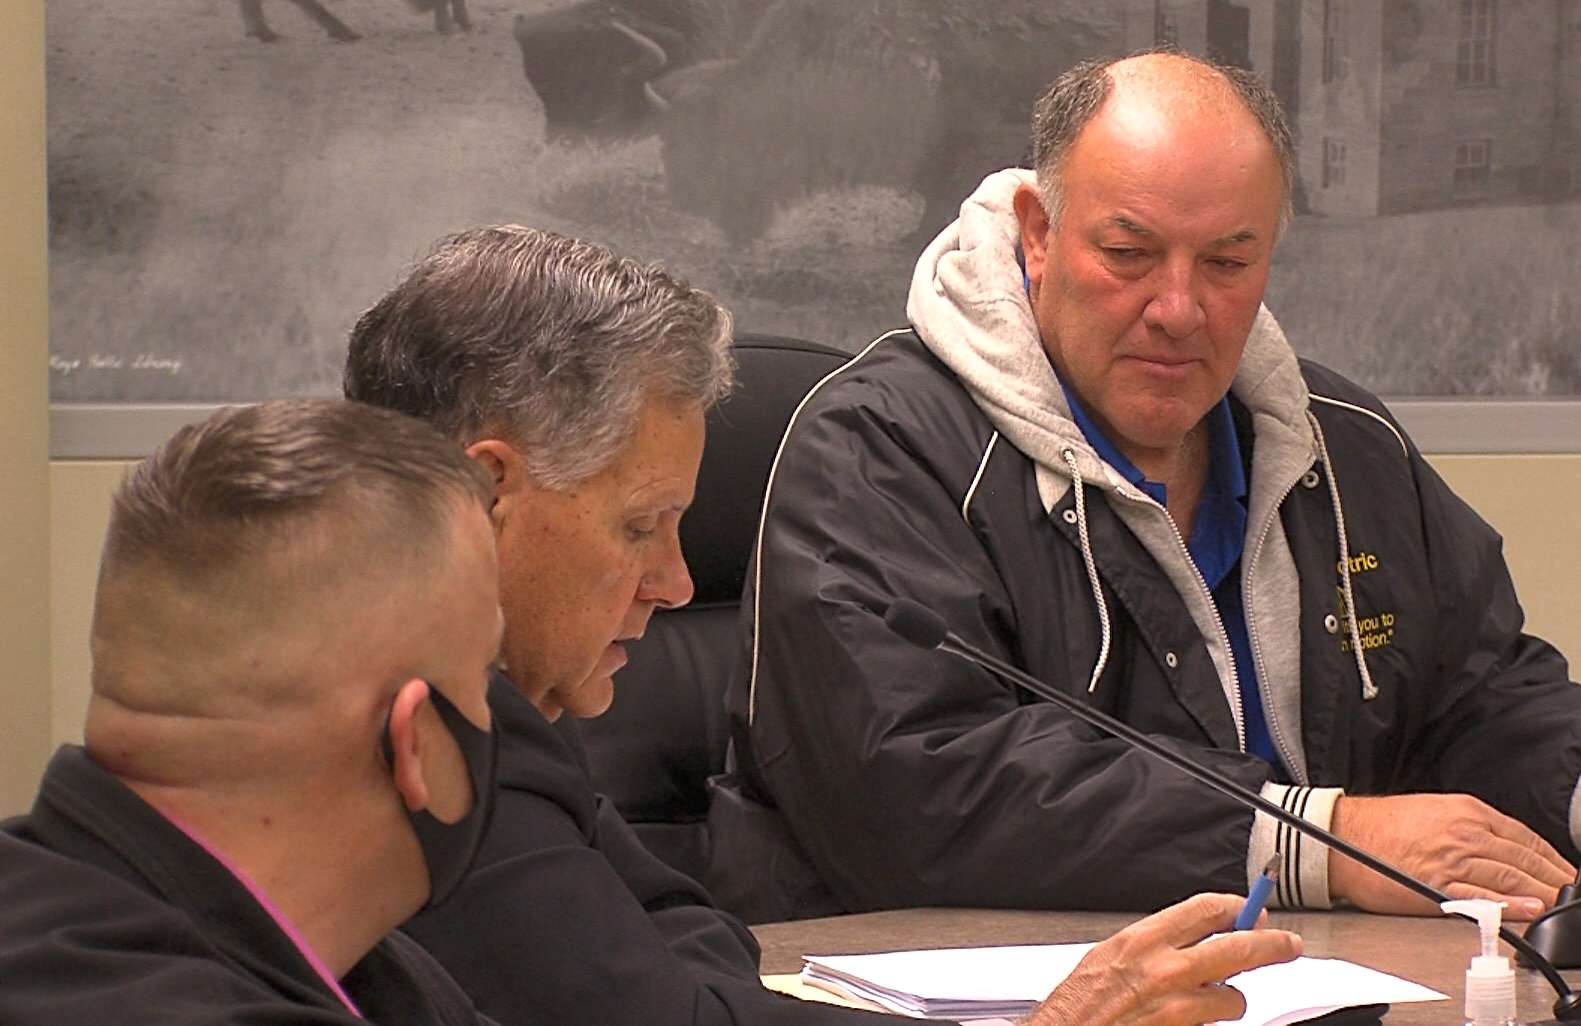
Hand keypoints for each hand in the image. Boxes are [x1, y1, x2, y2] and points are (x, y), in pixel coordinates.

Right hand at [1023, 893, 1301, 1025]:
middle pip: (1240, 946)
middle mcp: (1166, 969)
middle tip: (1288, 944)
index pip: (1207, 909)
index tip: (1251, 910)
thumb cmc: (1079, 1005)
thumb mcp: (1110, 957)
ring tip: (1216, 1000)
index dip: (1237, 907)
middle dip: (1272, 943)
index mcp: (1144, 940)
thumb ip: (1154, 945)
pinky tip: (1194, 1020)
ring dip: (1232, 998)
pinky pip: (1216, 1025)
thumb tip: (1192, 936)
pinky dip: (1212, 1022)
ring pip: (1235, 996)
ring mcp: (1179, 1006)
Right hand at [1329, 793, 1576, 919]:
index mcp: (1466, 811)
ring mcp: (1451, 859)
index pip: (1524, 836)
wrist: (1340, 835)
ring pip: (1510, 876)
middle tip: (1572, 890)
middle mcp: (1464, 832)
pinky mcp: (1435, 885)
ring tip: (1559, 901)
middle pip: (1524, 858)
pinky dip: (1510, 903)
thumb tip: (1504, 848)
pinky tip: (1530, 908)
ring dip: (1542, 891)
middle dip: (1554, 877)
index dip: (1552, 858)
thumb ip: (1471, 827)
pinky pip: (1481, 896)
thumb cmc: (1381, 825)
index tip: (1566, 872)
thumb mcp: (1434, 811)